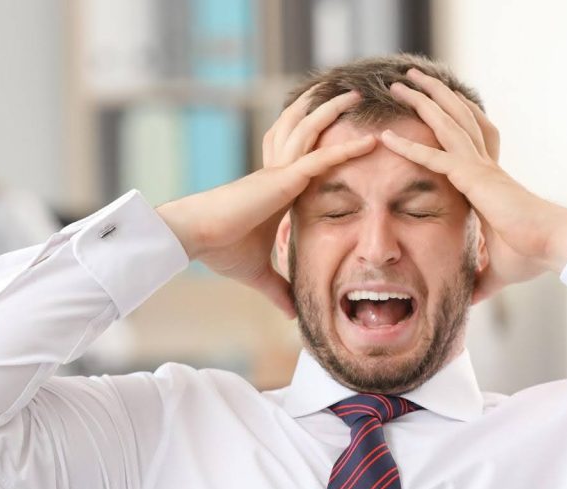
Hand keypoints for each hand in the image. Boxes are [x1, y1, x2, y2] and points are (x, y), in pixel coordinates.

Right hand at [157, 88, 374, 316]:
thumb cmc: (219, 249)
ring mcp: (281, 172)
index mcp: (277, 190)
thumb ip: (278, 289)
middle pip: (307, 133)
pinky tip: (370, 141)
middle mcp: (280, 174)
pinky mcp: (284, 179)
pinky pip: (322, 159)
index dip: (322, 144)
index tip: (339, 135)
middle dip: (325, 111)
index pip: (306, 161)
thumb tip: (290, 314)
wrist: (196, 237)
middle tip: (347, 94)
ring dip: (336, 113)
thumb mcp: (258, 273)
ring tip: (356, 94)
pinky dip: (347, 150)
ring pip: (314, 132)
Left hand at [380, 69, 566, 302]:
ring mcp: (479, 168)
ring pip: (446, 124)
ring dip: (422, 102)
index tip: (426, 112)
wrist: (553, 245)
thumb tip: (469, 301)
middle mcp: (482, 167)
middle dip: (432, 97)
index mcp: (486, 181)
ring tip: (402, 82)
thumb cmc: (532, 254)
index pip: (460, 144)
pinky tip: (387, 138)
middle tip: (411, 80)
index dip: (442, 125)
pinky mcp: (474, 179)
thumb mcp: (496, 270)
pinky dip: (410, 148)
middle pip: (453, 120)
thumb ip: (479, 280)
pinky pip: (436, 158)